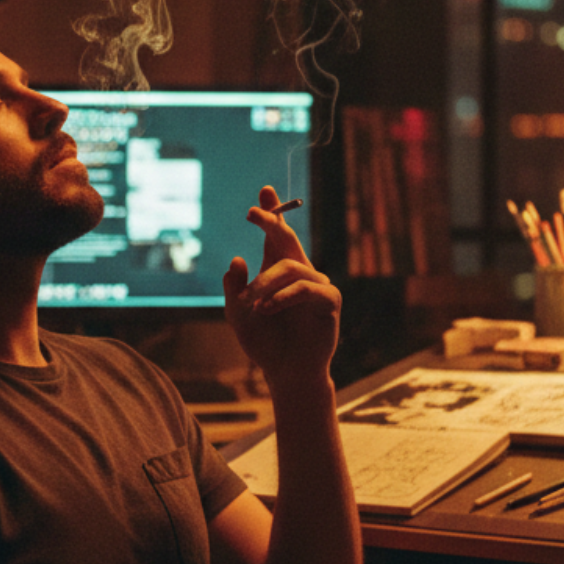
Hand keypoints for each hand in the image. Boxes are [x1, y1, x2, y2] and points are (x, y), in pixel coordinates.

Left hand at [223, 186, 341, 388]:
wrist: (286, 372)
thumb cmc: (264, 342)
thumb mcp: (238, 314)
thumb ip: (234, 288)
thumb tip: (237, 258)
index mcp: (278, 270)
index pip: (276, 235)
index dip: (273, 212)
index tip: (264, 191)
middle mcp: (299, 271)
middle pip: (287, 238)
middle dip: (271, 222)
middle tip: (253, 214)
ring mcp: (317, 284)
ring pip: (289, 267)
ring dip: (265, 285)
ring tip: (254, 308)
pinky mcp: (329, 300)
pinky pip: (304, 288)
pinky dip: (282, 297)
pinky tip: (267, 309)